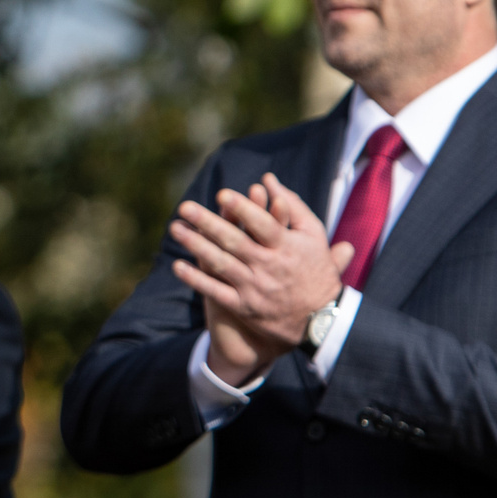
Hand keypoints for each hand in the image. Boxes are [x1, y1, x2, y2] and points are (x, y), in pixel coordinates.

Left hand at [171, 173, 350, 365]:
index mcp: (287, 246)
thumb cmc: (314, 267)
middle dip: (208, 223)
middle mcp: (269, 265)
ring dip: (196, 246)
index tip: (221, 194)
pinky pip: (216, 292)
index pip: (263, 225)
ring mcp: (255, 287)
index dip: (243, 209)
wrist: (321, 319)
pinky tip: (178, 266)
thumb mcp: (313, 235)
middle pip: (235, 241)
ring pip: (221, 264)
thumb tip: (267, 178)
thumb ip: (292, 205)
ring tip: (175, 228)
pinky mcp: (244, 306)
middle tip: (185, 207)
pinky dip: (197, 279)